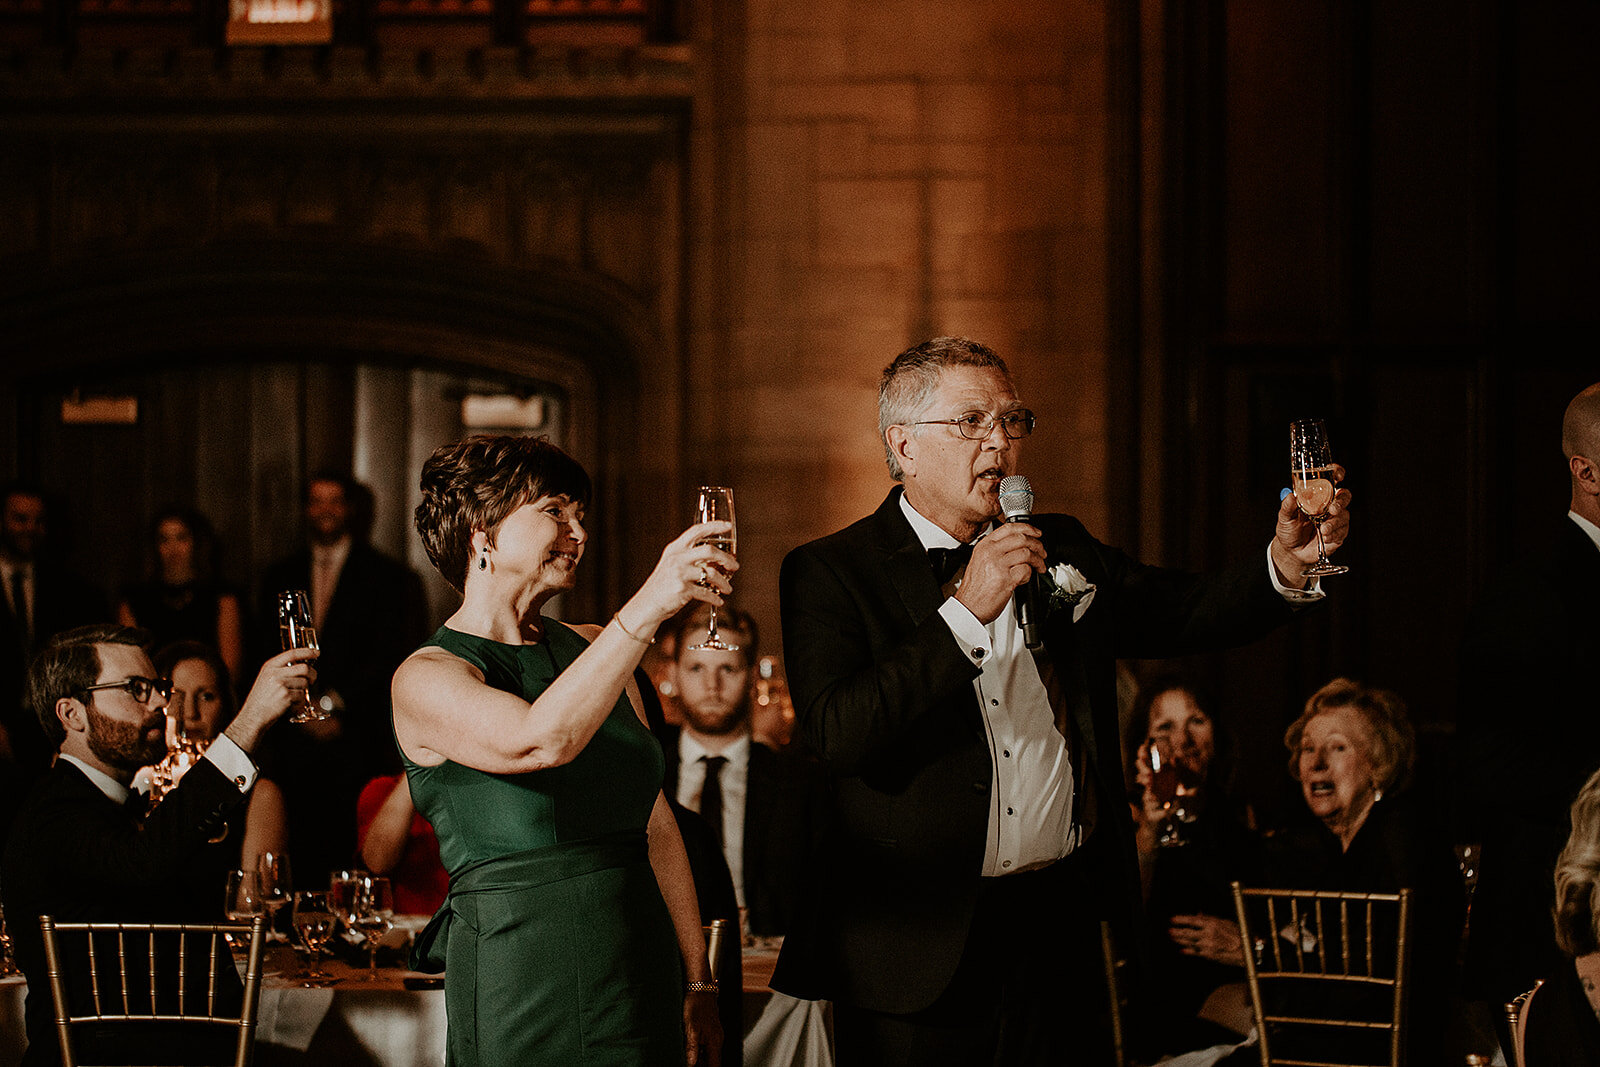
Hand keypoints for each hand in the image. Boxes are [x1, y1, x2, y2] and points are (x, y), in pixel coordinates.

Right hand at [226, 648, 319, 750]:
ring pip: (305, 683)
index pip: (292, 653)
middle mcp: (275, 673)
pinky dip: (299, 701)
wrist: (253, 716)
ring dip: (303, 691)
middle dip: (313, 674)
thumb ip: (280, 670)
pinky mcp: (286, 696)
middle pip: (304, 668)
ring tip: (291, 696)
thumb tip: (303, 665)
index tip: (316, 653)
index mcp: (270, 666)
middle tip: (312, 680)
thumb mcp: (266, 678)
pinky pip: (302, 696)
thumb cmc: (261, 699)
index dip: (307, 652)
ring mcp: (280, 684)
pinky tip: (289, 704)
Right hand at [624, 521, 738, 633]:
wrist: (647, 604)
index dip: (713, 526)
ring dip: (724, 582)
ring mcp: (679, 573)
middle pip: (709, 550)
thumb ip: (689, 557)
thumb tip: (715, 558)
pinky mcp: (682, 589)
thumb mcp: (671, 564)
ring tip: (728, 588)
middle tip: (734, 566)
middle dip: (726, 559)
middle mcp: (677, 558)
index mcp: (675, 548)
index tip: (727, 526)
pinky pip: (706, 592)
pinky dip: (715, 598)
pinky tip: (718, 600)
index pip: (696, 531)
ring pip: (711, 573)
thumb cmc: (662, 585)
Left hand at [684, 989, 722, 1066]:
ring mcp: (714, 1036)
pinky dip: (699, 1051)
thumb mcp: (691, 1028)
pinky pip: (706, 1047)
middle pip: (712, 1062)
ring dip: (700, 1059)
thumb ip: (692, 1048)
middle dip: (702, 1065)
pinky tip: (690, 1049)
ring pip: (708, 1054)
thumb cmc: (696, 1006)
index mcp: (715, 1042)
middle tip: (689, 1063)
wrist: (700, 990)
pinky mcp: (710, 1032)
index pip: (715, 1066)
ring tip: (688, 1056)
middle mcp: (717, 1040)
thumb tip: (690, 1064)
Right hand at [954, 522, 1044, 623]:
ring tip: (1039, 566)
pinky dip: (1030, 575)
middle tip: (1042, 552)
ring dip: (1038, 560)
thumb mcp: (979, 561)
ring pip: (1027, 553)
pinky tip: (1025, 579)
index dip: (1027, 528)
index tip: (1036, 532)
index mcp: (984, 546)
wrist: (969, 606)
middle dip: (1037, 545)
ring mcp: (998, 565)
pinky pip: (1026, 570)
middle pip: (1021, 539)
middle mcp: (991, 553)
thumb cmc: (974, 588)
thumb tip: (1017, 544)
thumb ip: (995, 550)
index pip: (1009, 528)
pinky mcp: (1006, 579)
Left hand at [1169, 914, 1244, 965]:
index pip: (1192, 920)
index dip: (1181, 920)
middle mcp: (1208, 934)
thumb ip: (1210, 918)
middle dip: (1177, 931)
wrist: (1247, 952)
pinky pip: (1195, 953)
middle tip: (1169, 930)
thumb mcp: (1225, 922)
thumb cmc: (1239, 934)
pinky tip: (1182, 950)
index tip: (1173, 919)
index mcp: (1212, 924)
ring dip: (1180, 940)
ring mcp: (1207, 946)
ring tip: (1173, 938)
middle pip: (1188, 933)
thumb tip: (1198, 914)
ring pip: (1189, 943)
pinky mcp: (1209, 955)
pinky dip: (1188, 951)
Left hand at [1271, 466, 1351, 584]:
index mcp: (1317, 496)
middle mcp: (1329, 505)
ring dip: (1334, 523)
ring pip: (1344, 515)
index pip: (1331, 479)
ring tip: (1323, 530)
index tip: (1338, 475)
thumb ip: (1287, 506)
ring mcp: (1335, 519)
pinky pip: (1342, 531)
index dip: (1337, 473)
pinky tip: (1324, 538)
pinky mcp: (1339, 533)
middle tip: (1332, 509)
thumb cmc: (1289, 530)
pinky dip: (1334, 534)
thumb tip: (1290, 495)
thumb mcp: (1284, 517)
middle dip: (1341, 501)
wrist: (1292, 552)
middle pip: (1344, 495)